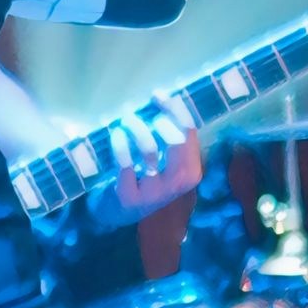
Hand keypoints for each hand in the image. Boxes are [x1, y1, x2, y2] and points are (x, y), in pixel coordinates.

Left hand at [110, 101, 201, 219]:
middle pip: (176, 140)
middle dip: (158, 118)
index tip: (157, 95)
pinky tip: (116, 134)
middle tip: (138, 110)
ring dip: (136, 128)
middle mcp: (178, 183)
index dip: (174, 109)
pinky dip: (120, 145)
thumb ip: (170, 134)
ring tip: (126, 120)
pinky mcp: (130, 197)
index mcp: (191, 170)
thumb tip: (163, 97)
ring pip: (149, 150)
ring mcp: (155, 192)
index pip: (189, 132)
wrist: (122, 212)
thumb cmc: (147, 178)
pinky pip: (126, 164)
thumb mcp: (166, 161)